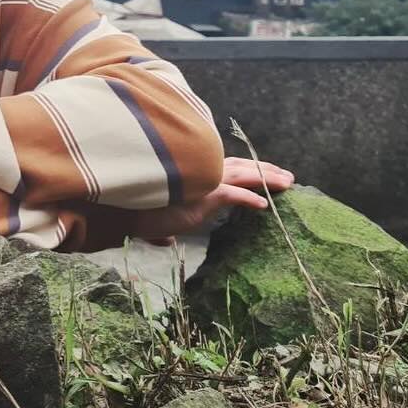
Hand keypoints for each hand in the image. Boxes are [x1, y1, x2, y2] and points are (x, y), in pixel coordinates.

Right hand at [130, 157, 294, 245]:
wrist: (118, 213)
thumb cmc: (133, 215)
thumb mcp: (155, 224)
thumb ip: (164, 231)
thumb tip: (166, 241)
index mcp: (191, 177)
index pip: (225, 167)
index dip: (248, 169)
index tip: (268, 174)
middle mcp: (198, 175)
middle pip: (239, 166)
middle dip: (265, 169)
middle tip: (288, 177)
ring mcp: (200, 184)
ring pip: (241, 175)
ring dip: (266, 178)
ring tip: (287, 184)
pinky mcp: (199, 197)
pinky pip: (231, 194)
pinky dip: (249, 198)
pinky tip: (264, 205)